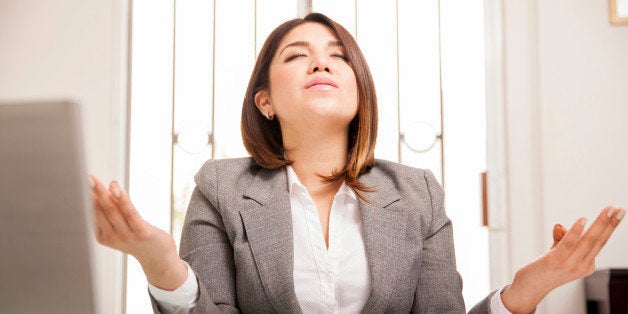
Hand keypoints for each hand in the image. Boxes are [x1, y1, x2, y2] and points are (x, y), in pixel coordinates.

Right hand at [90, 175, 187, 289]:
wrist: (159, 258)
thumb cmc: (139, 238)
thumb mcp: (122, 226)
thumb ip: (115, 209)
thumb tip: (109, 186)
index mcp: (103, 236)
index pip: (92, 214)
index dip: (86, 197)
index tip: (77, 180)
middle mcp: (112, 237)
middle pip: (99, 210)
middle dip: (90, 193)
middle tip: (81, 177)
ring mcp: (126, 236)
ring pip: (111, 210)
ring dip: (102, 193)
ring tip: (92, 179)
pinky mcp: (141, 232)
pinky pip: (130, 213)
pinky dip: (122, 200)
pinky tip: (116, 189)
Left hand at [501, 206, 624, 313]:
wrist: (529, 288)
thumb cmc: (544, 270)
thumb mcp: (556, 253)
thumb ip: (561, 240)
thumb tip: (560, 226)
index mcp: (586, 264)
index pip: (600, 242)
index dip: (609, 227)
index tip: (618, 212)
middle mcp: (582, 266)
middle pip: (599, 241)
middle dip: (610, 224)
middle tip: (619, 209)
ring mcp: (570, 265)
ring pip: (588, 241)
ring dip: (599, 224)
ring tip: (608, 210)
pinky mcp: (556, 261)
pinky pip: (569, 244)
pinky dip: (576, 232)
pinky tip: (582, 220)